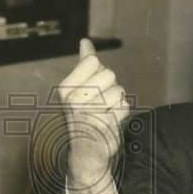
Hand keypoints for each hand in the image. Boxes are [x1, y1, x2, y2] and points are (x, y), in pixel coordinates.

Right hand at [58, 38, 130, 193]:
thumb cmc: (86, 115)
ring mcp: (89, 111)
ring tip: (105, 113)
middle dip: (110, 87)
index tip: (92, 88)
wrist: (86, 151)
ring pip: (119, 90)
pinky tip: (110, 122)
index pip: (93, 61)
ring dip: (117, 101)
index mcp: (66, 87)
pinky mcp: (104, 123)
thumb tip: (85, 42)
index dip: (99, 72)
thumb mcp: (80, 88)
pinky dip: (122, 114)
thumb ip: (84, 64)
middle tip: (99, 103)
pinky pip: (125, 106)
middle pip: (109, 74)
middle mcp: (74, 98)